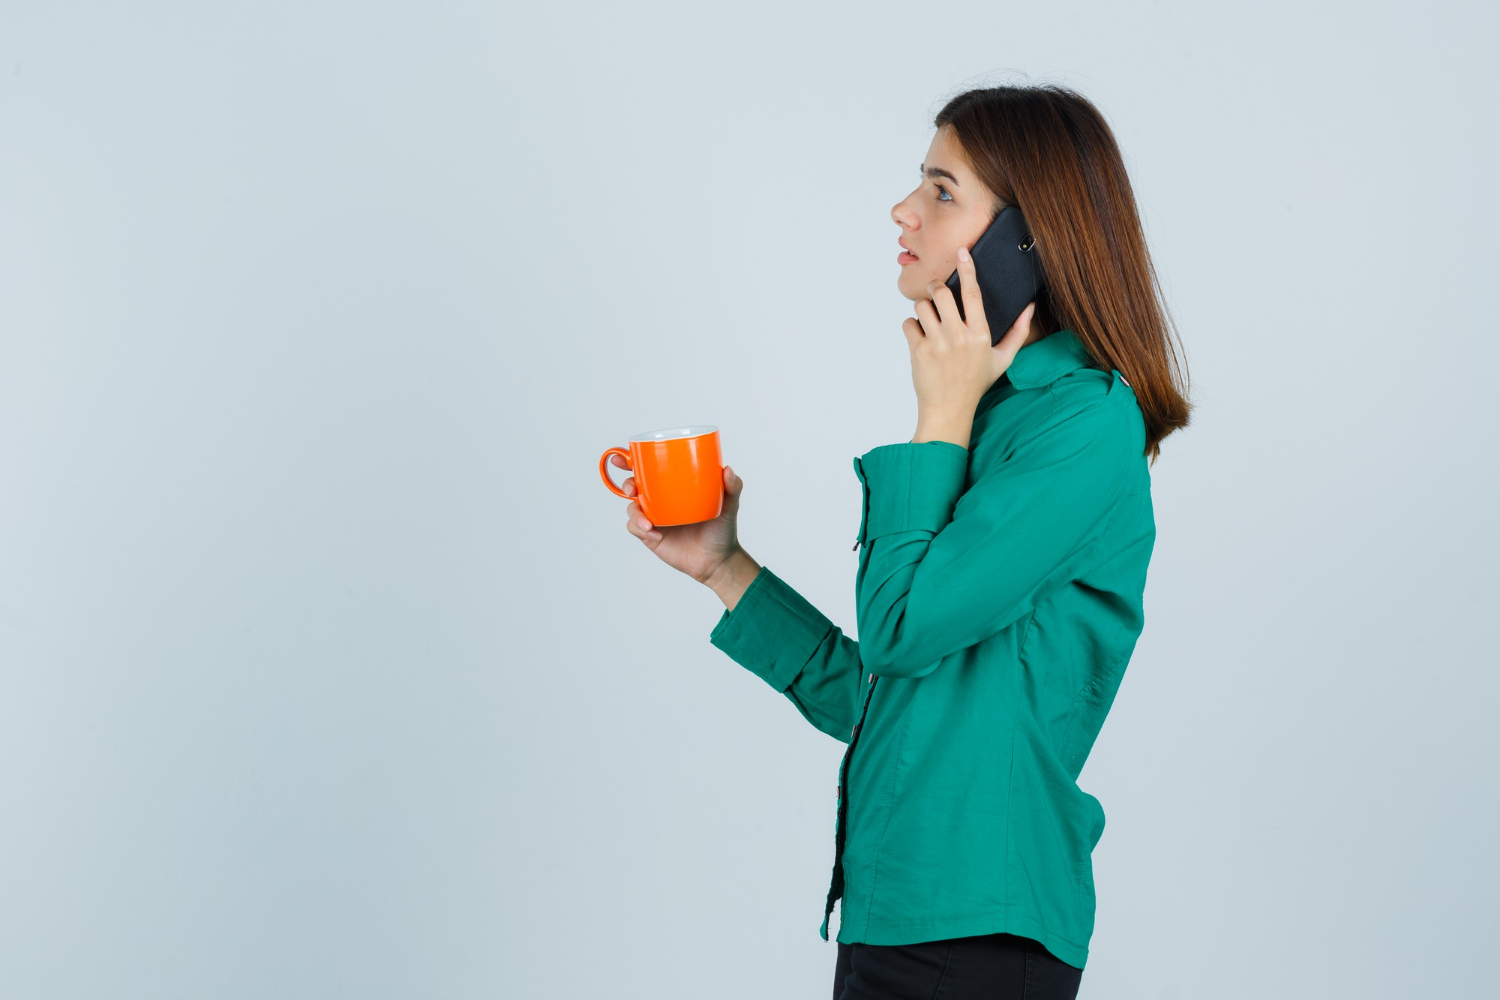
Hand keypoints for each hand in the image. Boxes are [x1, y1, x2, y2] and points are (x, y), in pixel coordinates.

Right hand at [613, 454, 746, 584]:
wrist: (718, 561)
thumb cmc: (723, 529)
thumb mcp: (730, 505)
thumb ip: (733, 487)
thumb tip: (727, 469)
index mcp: (674, 487)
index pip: (650, 470)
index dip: (632, 461)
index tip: (622, 457)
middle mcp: (661, 500)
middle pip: (634, 485)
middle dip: (626, 483)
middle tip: (632, 488)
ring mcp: (654, 518)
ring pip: (632, 508)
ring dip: (634, 512)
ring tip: (648, 523)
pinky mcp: (651, 536)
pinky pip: (635, 529)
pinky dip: (640, 529)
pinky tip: (654, 534)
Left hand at [902, 245, 1035, 419]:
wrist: (949, 409)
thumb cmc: (976, 383)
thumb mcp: (1003, 360)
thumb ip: (1019, 332)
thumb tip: (1030, 306)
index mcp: (980, 335)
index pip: (973, 294)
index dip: (968, 270)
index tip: (962, 252)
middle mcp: (959, 337)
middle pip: (941, 293)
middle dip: (936, 287)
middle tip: (937, 292)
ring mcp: (937, 344)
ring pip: (922, 306)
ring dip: (923, 307)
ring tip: (930, 319)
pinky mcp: (918, 351)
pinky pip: (908, 323)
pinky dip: (911, 326)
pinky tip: (920, 336)